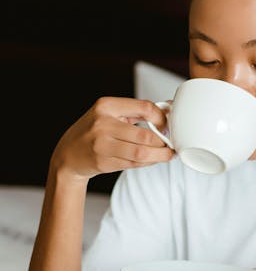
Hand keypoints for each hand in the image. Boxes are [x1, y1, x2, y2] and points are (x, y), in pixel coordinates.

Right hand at [50, 96, 175, 180]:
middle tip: (171, 144)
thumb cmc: (94, 131)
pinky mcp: (103, 162)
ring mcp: (102, 145)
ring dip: (160, 156)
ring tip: (168, 154)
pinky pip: (134, 164)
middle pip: (145, 136)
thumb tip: (168, 111)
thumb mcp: (109, 113)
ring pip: (141, 153)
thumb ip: (136, 112)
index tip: (167, 125)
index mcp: (106, 106)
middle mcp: (103, 124)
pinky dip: (148, 162)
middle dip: (164, 142)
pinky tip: (153, 159)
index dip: (162, 118)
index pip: (145, 108)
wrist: (68, 154)